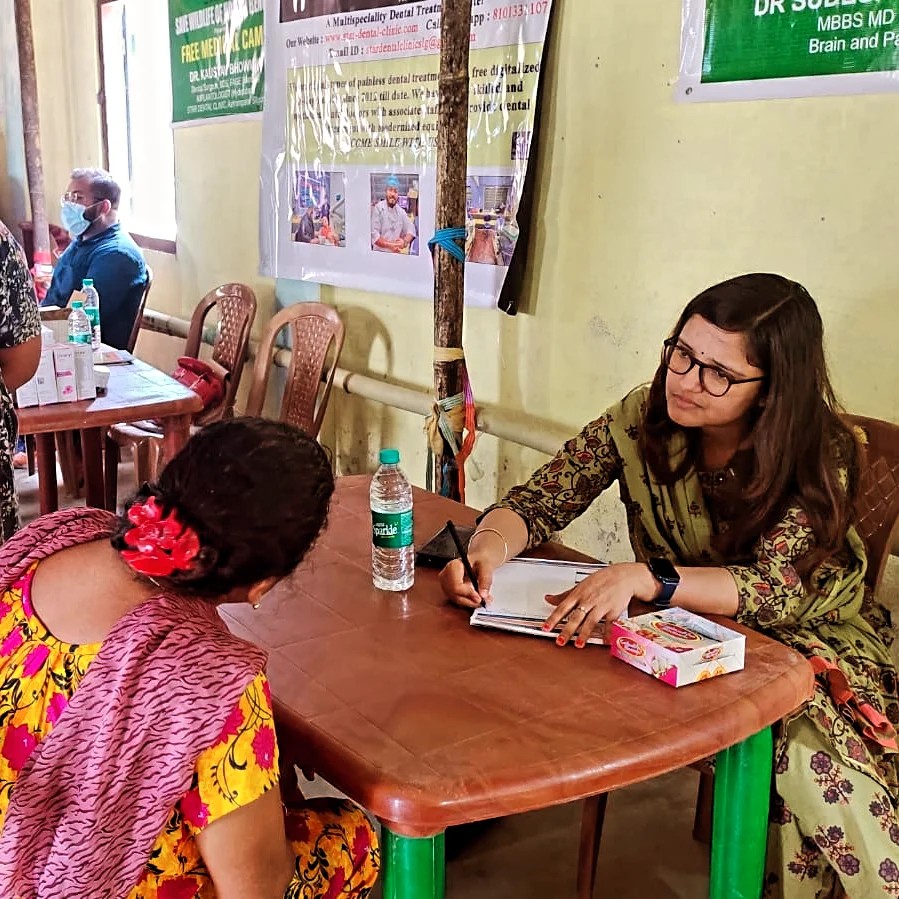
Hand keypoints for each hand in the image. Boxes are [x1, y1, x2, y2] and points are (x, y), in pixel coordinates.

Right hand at [439, 554, 497, 608]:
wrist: (478, 560)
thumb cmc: (480, 560)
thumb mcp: (486, 567)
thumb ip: (485, 580)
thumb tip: (483, 595)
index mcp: (453, 566)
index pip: (456, 586)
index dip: (468, 594)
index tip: (480, 598)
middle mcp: (446, 575)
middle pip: (455, 595)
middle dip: (471, 600)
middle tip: (485, 601)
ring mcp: (446, 584)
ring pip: (457, 600)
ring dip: (471, 602)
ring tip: (485, 599)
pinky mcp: (449, 590)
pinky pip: (458, 600)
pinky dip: (469, 602)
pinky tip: (478, 598)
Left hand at [543, 562, 657, 648]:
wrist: (622, 576)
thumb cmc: (600, 581)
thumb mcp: (580, 585)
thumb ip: (564, 595)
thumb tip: (548, 598)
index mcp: (578, 594)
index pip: (562, 607)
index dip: (553, 619)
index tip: (546, 628)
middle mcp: (588, 600)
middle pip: (576, 617)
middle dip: (567, 630)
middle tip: (560, 641)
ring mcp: (601, 605)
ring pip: (591, 621)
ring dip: (584, 634)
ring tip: (578, 644)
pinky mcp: (613, 610)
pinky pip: (609, 623)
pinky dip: (607, 633)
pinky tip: (604, 642)